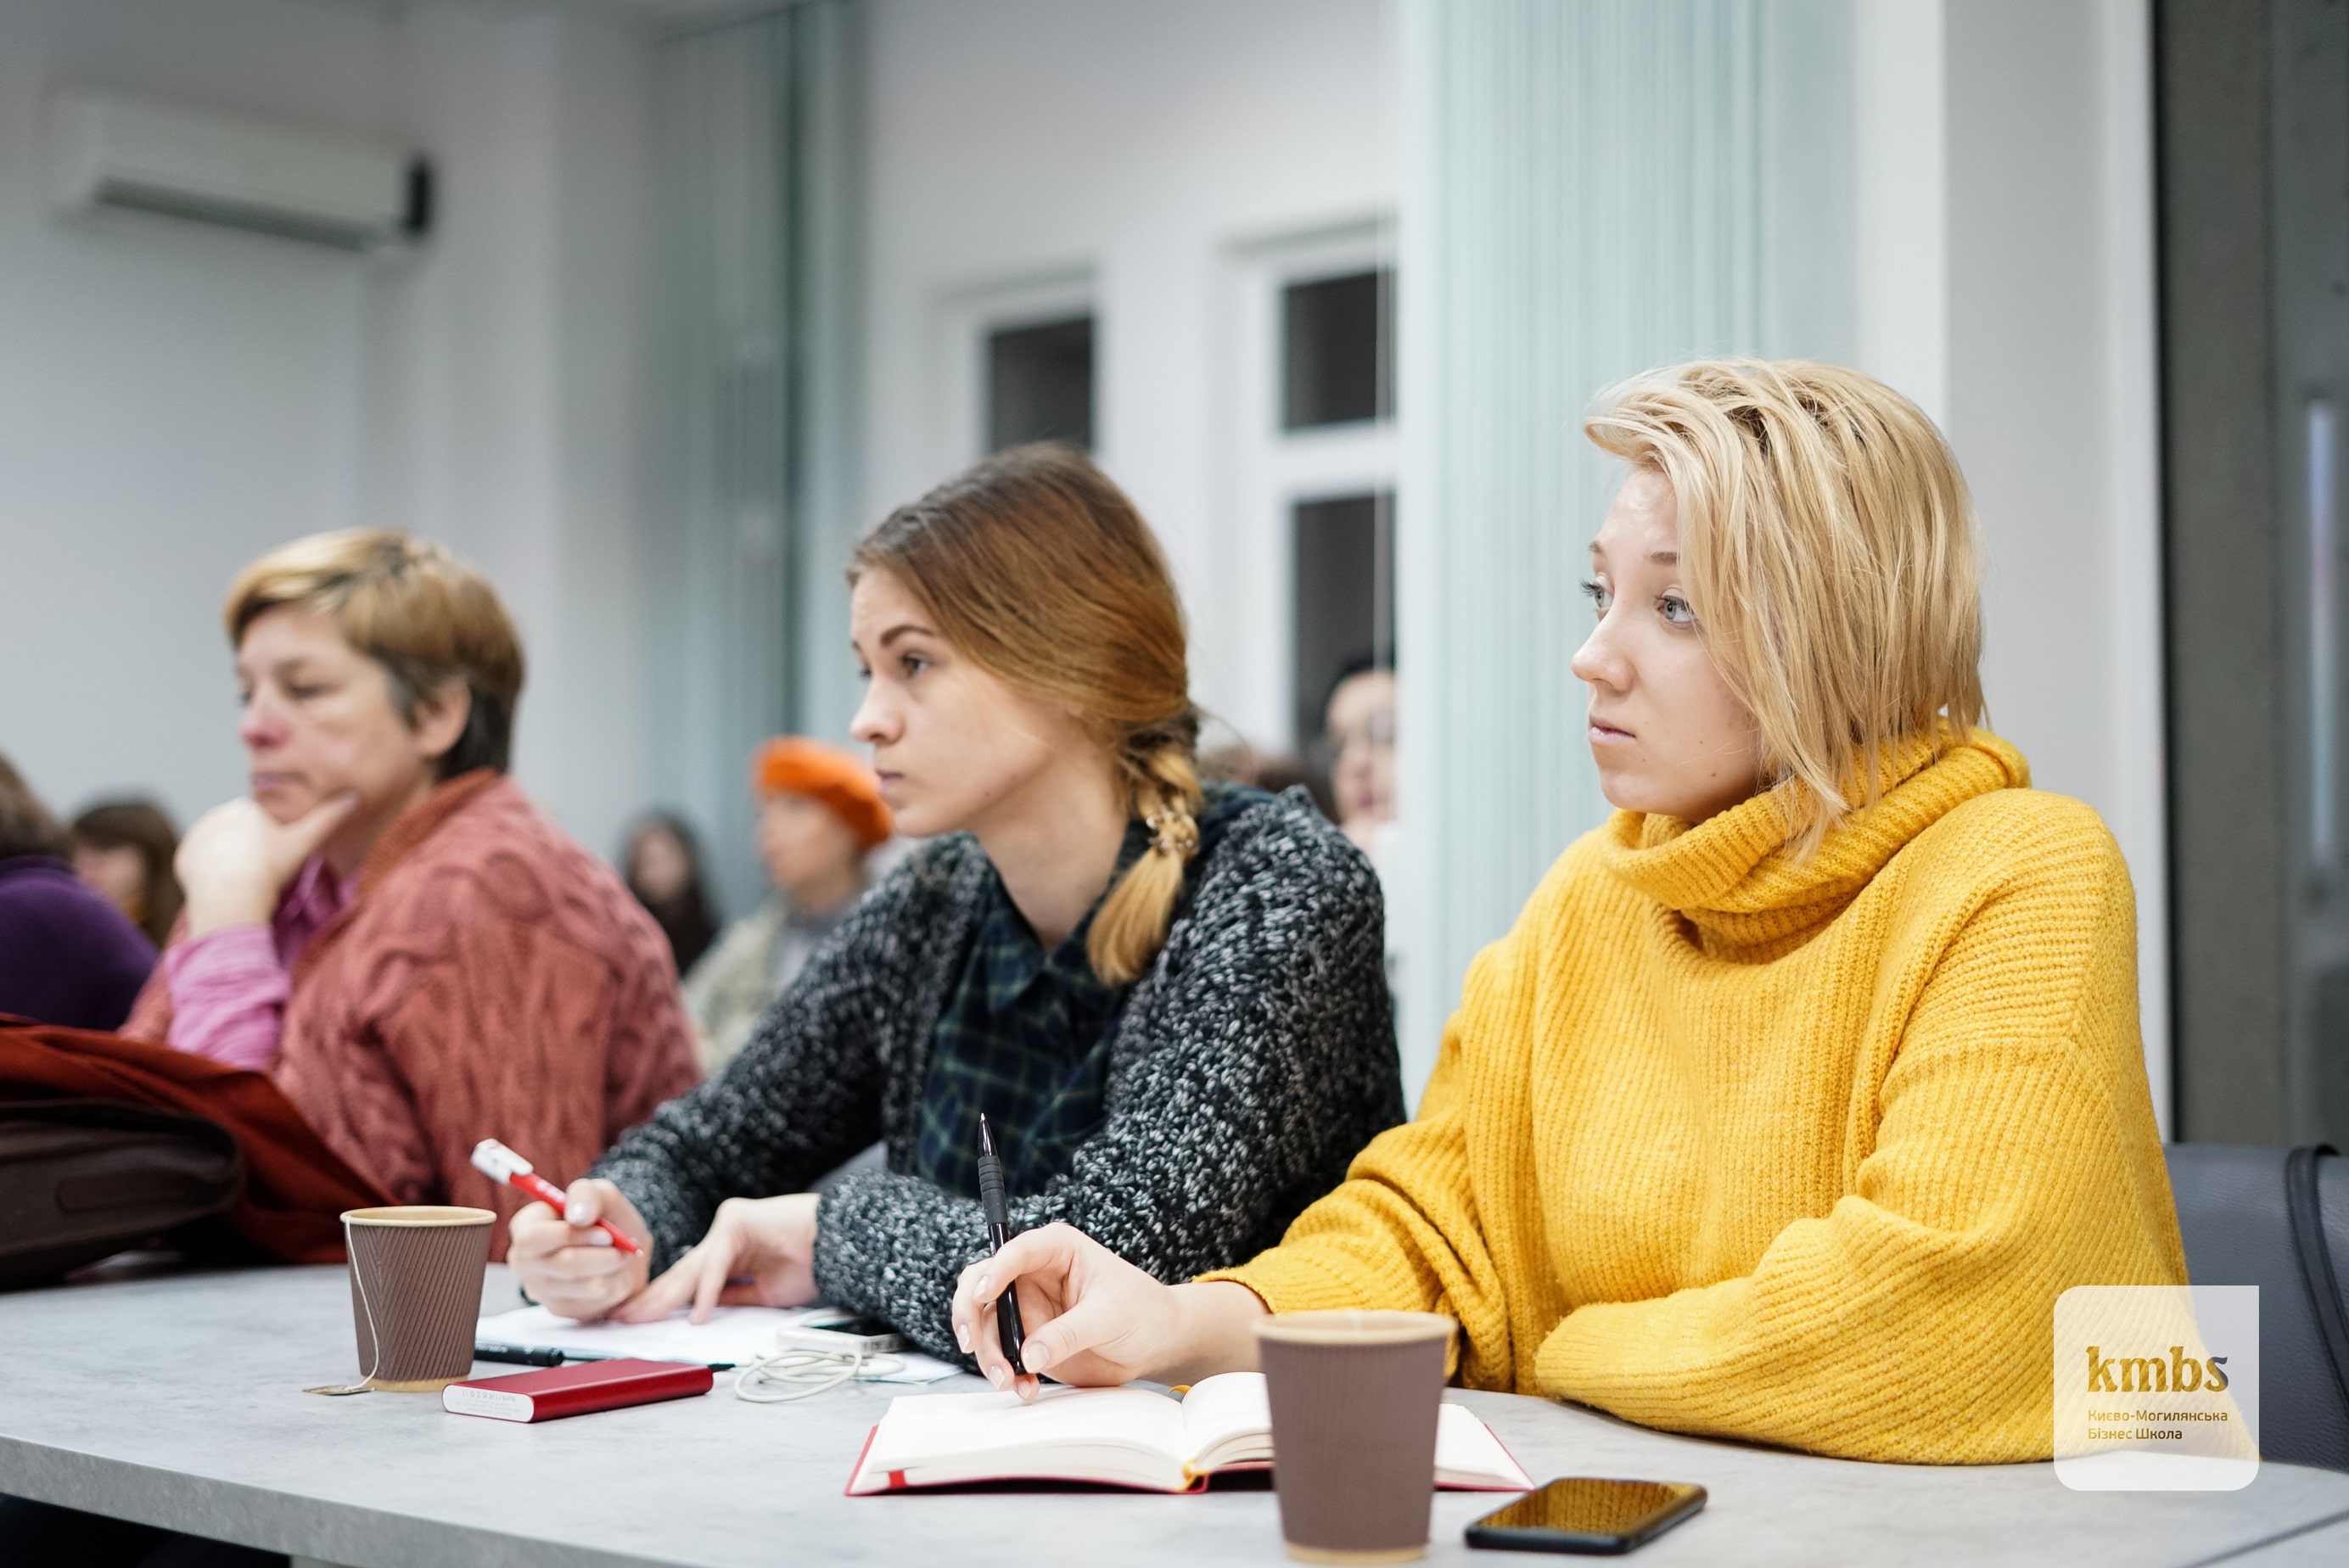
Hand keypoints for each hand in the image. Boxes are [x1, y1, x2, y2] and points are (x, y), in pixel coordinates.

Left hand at [177, 792, 359, 936]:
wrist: (230, 897)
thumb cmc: (270, 868)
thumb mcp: (305, 843)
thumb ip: (329, 818)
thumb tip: (354, 795)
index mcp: (246, 807)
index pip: (263, 821)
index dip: (273, 841)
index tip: (277, 859)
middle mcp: (217, 815)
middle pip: (240, 833)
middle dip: (250, 848)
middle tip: (263, 872)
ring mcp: (198, 837)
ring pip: (220, 847)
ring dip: (230, 859)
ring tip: (245, 880)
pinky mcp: (184, 858)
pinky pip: (201, 863)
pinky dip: (211, 872)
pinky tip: (225, 885)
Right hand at [505, 1179, 653, 1321]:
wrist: (619, 1247)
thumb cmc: (602, 1216)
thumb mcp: (599, 1193)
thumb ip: (586, 1194)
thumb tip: (577, 1215)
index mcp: (525, 1227)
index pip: (532, 1239)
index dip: (570, 1236)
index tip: (605, 1232)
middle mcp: (525, 1261)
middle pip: (564, 1265)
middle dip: (603, 1255)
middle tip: (623, 1247)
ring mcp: (540, 1289)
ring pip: (587, 1286)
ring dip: (615, 1269)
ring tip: (621, 1256)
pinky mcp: (562, 1309)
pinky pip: (597, 1302)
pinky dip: (617, 1285)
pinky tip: (614, 1273)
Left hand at [613, 1193, 821, 1323]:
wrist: (843, 1243)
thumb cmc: (812, 1265)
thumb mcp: (764, 1293)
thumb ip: (732, 1298)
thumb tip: (700, 1314)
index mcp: (730, 1253)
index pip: (689, 1281)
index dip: (664, 1302)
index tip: (639, 1319)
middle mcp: (725, 1237)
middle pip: (682, 1274)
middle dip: (653, 1299)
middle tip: (624, 1317)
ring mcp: (729, 1225)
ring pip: (693, 1268)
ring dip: (667, 1296)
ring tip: (643, 1317)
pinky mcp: (737, 1220)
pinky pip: (718, 1263)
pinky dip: (708, 1290)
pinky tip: (697, 1314)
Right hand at [949, 1223, 1266, 1399]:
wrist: (1157, 1343)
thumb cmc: (1143, 1310)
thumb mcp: (1110, 1316)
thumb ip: (1068, 1332)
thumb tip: (1029, 1354)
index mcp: (1056, 1249)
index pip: (1015, 1251)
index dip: (995, 1270)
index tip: (986, 1294)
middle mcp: (1033, 1274)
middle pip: (982, 1285)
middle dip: (972, 1316)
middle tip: (971, 1344)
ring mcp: (1027, 1308)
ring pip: (985, 1325)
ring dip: (988, 1354)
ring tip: (1010, 1381)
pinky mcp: (1028, 1339)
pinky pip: (1001, 1353)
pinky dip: (1005, 1372)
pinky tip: (1024, 1386)